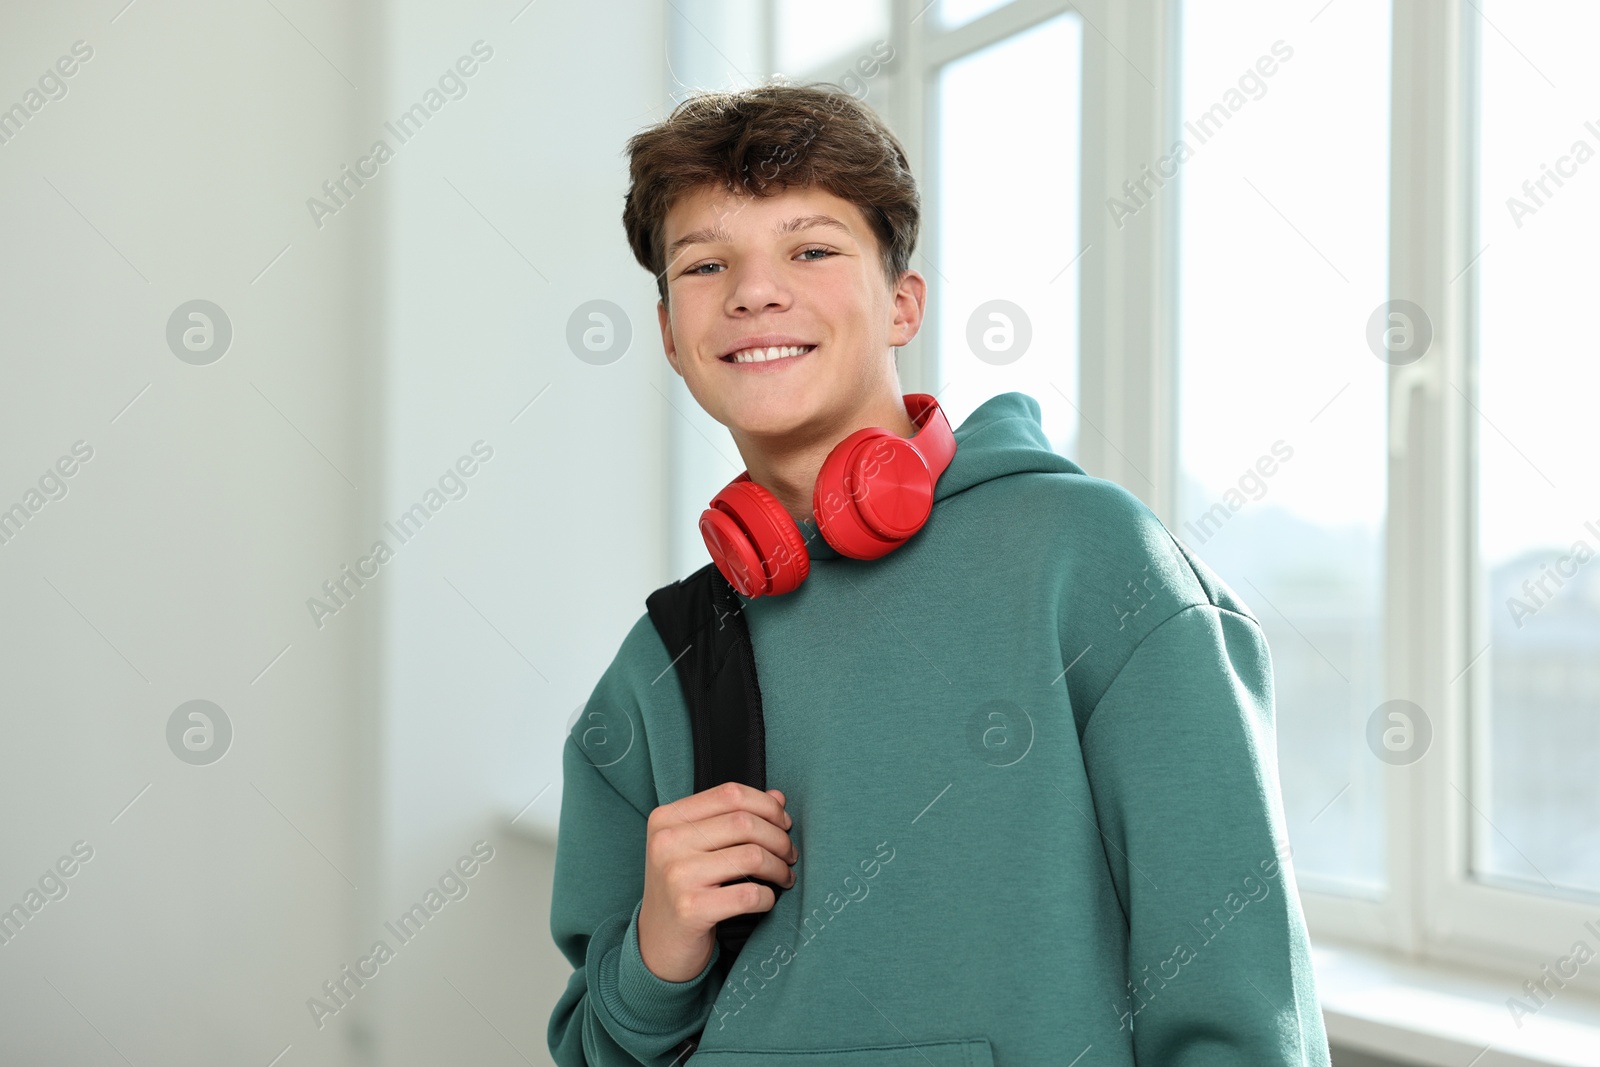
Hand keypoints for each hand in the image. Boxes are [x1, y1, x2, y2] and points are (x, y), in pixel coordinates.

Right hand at [637, 782, 797, 981]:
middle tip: (789, 855)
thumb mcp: (698, 846)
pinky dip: (768, 897)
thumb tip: (778, 797)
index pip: (730, 794)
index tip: (784, 823)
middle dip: (779, 838)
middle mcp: (667, 842)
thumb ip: (733, 817)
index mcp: (667, 818)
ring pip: (752, 856)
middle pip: (745, 823)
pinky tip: (766, 900)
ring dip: (779, 868)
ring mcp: (676, 875)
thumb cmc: (684, 889)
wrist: (658, 944)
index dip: (767, 806)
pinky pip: (749, 894)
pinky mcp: (690, 909)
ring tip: (784, 877)